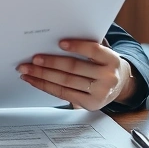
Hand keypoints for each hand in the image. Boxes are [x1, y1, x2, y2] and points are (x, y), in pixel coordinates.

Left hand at [16, 39, 134, 110]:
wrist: (120, 85)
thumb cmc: (104, 65)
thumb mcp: (103, 54)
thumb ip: (87, 50)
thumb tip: (55, 44)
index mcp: (112, 60)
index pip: (94, 50)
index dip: (77, 46)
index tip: (60, 43)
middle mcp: (108, 77)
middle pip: (74, 68)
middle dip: (50, 63)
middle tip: (33, 59)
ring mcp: (99, 93)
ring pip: (65, 82)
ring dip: (42, 75)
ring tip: (27, 70)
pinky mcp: (90, 104)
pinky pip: (63, 93)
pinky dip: (46, 86)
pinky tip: (34, 81)